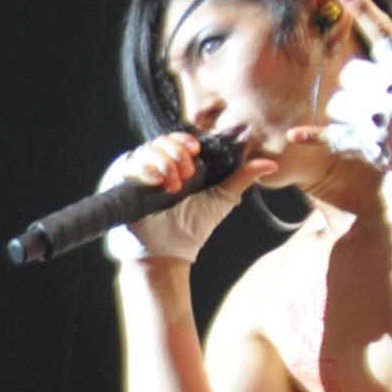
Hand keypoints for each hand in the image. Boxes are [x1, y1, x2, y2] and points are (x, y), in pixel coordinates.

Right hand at [96, 130, 257, 266]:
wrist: (165, 253)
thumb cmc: (191, 229)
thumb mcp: (222, 198)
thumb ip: (242, 178)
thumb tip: (270, 164)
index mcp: (178, 165)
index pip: (178, 139)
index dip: (184, 140)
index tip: (195, 151)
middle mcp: (157, 166)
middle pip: (163, 140)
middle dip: (176, 153)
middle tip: (187, 174)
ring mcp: (138, 174)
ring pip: (147, 149)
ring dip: (163, 163)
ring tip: (173, 186)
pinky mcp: (121, 183)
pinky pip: (130, 163)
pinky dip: (145, 169)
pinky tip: (157, 181)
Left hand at [325, 0, 391, 183]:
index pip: (380, 29)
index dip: (362, 8)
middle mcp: (386, 88)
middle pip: (351, 73)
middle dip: (359, 80)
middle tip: (378, 92)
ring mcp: (374, 117)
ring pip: (339, 104)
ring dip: (348, 107)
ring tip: (372, 116)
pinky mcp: (369, 145)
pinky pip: (332, 139)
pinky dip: (312, 137)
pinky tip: (293, 135)